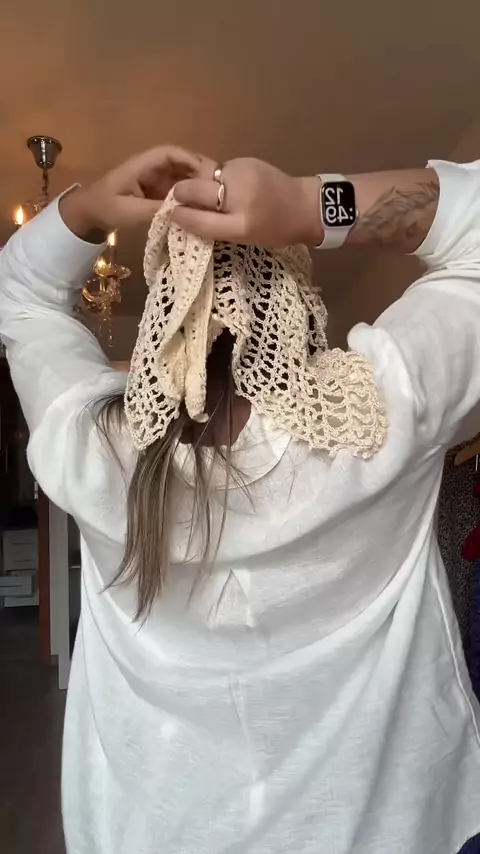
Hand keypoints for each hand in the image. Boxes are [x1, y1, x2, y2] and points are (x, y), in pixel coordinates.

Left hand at [60, 145, 213, 238]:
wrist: (87, 215)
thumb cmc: (104, 208)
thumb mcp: (128, 210)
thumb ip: (155, 209)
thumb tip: (183, 210)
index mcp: (141, 165)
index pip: (169, 153)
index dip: (189, 159)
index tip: (206, 174)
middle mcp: (150, 169)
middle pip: (179, 163)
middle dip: (197, 172)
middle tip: (216, 188)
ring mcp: (153, 180)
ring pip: (179, 177)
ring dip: (194, 185)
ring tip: (211, 198)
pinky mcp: (154, 192)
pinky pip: (174, 190)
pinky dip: (186, 196)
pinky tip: (197, 207)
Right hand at [172, 158, 323, 246]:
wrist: (305, 206)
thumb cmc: (275, 229)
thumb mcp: (244, 238)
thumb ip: (213, 226)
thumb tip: (182, 213)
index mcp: (241, 224)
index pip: (199, 219)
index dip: (181, 216)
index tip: (173, 214)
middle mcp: (240, 196)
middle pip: (195, 190)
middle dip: (182, 193)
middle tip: (179, 199)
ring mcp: (242, 173)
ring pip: (205, 177)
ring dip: (200, 184)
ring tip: (205, 194)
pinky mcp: (246, 161)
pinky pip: (219, 170)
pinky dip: (215, 179)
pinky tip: (224, 186)